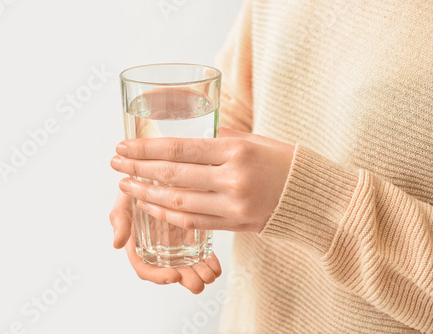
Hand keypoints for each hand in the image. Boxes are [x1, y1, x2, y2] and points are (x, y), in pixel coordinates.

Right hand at [109, 190, 221, 293]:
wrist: (157, 169)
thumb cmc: (136, 186)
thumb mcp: (124, 201)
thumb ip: (120, 222)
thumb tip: (117, 244)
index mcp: (139, 246)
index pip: (146, 268)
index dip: (158, 276)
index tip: (173, 275)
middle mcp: (158, 248)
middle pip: (171, 271)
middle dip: (185, 280)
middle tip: (198, 284)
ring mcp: (176, 242)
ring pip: (188, 265)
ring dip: (199, 273)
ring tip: (210, 276)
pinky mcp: (192, 233)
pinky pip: (201, 252)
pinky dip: (209, 261)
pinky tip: (216, 266)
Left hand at [111, 128, 294, 232]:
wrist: (316, 197)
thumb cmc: (285, 161)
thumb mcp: (253, 141)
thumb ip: (219, 141)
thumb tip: (185, 141)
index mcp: (236, 150)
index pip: (180, 148)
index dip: (147, 148)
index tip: (124, 145)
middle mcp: (232, 178)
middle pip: (173, 174)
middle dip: (138, 168)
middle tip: (116, 162)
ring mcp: (233, 205)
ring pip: (179, 202)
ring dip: (148, 194)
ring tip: (126, 185)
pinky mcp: (235, 224)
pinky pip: (194, 222)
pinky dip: (169, 214)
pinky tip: (151, 206)